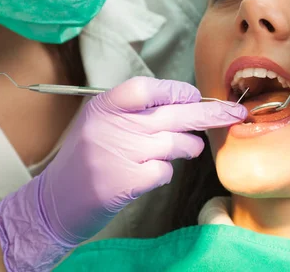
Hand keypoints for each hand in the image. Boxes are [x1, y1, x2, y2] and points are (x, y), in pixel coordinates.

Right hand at [0, 77, 246, 270]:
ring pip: (176, 143)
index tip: (194, 95)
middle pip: (173, 114)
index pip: (146, 87)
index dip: (175, 90)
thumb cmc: (86, 159)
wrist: (55, 202)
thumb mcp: (100, 122)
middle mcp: (112, 126)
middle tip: (234, 113)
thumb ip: (135, 111)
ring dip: (190, 147)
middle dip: (210, 113)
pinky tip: (153, 173)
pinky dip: (166, 172)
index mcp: (105, 106)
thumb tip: (186, 102)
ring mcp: (119, 154)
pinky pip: (165, 170)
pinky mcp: (126, 182)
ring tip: (190, 148)